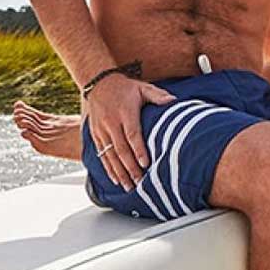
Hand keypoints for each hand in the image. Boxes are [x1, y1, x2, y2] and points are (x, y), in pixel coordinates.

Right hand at [85, 74, 175, 190]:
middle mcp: (111, 123)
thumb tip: (173, 100)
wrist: (98, 83)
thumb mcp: (142, 88)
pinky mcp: (95, 135)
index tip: (146, 164)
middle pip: (121, 149)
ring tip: (128, 186)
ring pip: (110, 155)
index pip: (132, 134)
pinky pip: (102, 154)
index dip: (138, 150)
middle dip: (130, 168)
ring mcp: (101, 130)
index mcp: (125, 113)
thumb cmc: (125, 88)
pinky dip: (108, 168)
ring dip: (119, 172)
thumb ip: (157, 95)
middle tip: (140, 182)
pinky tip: (115, 179)